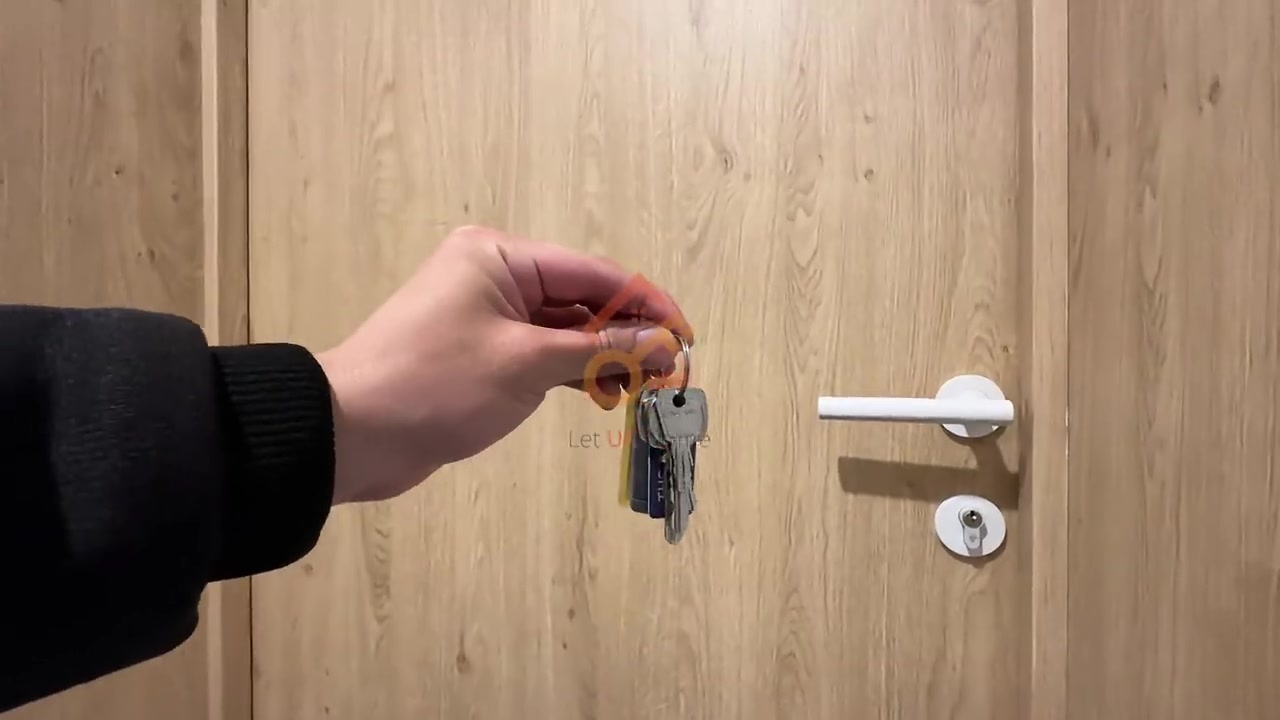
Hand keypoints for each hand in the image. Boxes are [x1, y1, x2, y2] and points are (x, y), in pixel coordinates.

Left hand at [316, 225, 693, 503]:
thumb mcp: (526, 364)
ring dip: (603, 355)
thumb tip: (664, 344)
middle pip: (581, 298)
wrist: (352, 434)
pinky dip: (573, 370)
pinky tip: (606, 391)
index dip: (646, 304)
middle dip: (627, 333)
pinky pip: (541, 352)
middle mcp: (496, 275)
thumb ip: (601, 350)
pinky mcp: (481, 352)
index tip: (686, 338)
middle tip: (670, 372)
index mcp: (501, 257)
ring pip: (564, 328)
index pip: (594, 272)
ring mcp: (487, 315)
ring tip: (644, 388)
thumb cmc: (438, 386)